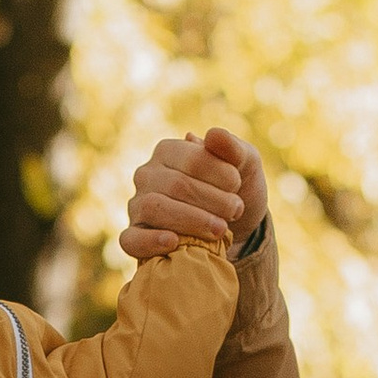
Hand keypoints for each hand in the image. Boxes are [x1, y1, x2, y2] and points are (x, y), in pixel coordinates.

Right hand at [121, 127, 266, 261]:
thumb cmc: (236, 191)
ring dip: (191, 220)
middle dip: (212, 200)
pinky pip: (131, 239)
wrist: (234, 229)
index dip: (219, 173)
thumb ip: (234, 149)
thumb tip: (213, 134)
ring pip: (154, 208)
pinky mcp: (133, 236)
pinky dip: (151, 241)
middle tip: (236, 210)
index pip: (191, 159)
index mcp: (167, 151)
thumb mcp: (246, 166)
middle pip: (175, 184)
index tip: (238, 185)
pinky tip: (173, 242)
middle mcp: (146, 175)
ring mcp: (137, 206)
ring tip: (220, 229)